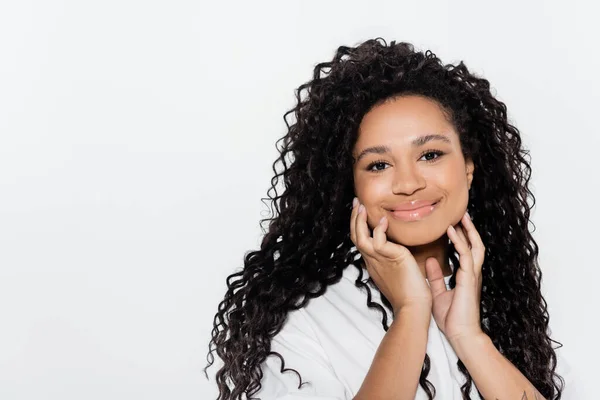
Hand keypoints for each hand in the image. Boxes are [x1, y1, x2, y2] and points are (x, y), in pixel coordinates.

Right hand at [350, 198, 432, 314]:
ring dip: (359, 220)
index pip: (360, 241)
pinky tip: (383, 219)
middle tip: (356, 203)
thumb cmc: (410, 294)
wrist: (414, 307)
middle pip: (355, 236)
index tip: (360, 212)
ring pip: (360, 237)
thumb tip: (397, 251)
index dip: (357, 226)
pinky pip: (378, 240)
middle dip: (354, 218)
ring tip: (361, 206)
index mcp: (373, 264)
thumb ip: (393, 260)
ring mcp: (379, 260)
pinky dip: (379, 228)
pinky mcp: (390, 258)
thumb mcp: (398, 273)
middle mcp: (372, 261)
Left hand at [424, 211, 485, 344]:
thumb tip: (429, 261)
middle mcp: (471, 273)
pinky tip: (451, 232)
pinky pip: (466, 256)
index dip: (461, 237)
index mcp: (465, 276)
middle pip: (474, 245)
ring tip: (460, 216)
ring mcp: (472, 276)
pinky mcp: (469, 279)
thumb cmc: (452, 318)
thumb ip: (435, 277)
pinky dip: (459, 242)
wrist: (461, 335)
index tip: (454, 223)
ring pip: (475, 246)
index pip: (466, 251)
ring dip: (467, 231)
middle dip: (469, 229)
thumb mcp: (438, 293)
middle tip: (461, 213)